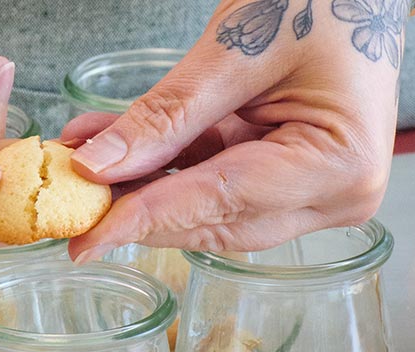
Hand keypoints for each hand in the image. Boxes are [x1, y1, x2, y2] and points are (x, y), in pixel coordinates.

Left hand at [64, 0, 406, 262]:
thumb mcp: (236, 51)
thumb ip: (167, 115)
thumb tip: (98, 165)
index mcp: (341, 165)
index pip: (224, 200)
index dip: (147, 218)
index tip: (86, 237)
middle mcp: (335, 194)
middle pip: (218, 220)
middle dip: (141, 211)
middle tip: (74, 208)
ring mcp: (315, 189)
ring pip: (212, 209)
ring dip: (146, 188)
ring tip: (86, 166)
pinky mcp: (290, 176)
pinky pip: (217, 181)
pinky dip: (167, 166)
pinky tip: (116, 150)